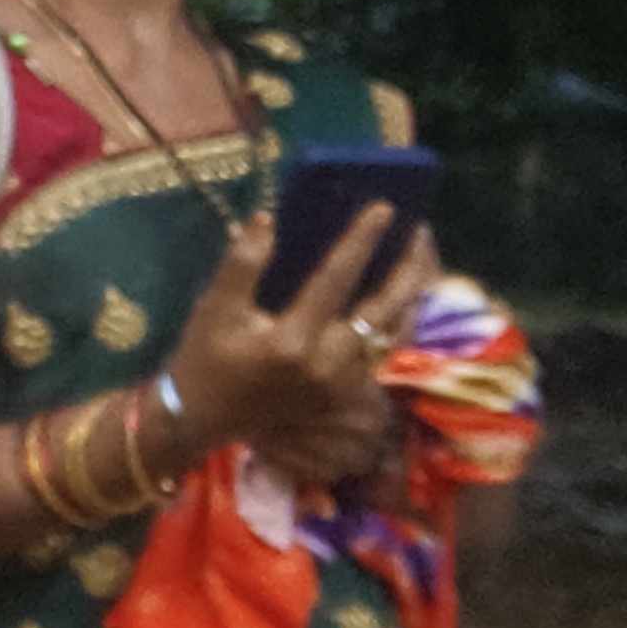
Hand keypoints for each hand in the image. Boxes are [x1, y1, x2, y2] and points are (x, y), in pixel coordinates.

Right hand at [159, 207, 439, 486]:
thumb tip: (267, 219)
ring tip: (420, 258)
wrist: (205, 418)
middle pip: (384, 310)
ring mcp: (341, 382)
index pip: (335, 280)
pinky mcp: (347, 391)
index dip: (361, 241)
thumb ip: (241, 264)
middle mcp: (325, 364)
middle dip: (408, 268)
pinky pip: (386, 350)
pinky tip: (403, 295)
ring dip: (411, 294)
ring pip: (393, 333)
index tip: (384, 209)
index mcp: (291, 342)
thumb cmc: (206, 358)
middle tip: (421, 231)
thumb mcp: (213, 309)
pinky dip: (400, 320)